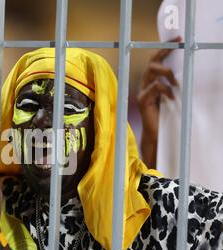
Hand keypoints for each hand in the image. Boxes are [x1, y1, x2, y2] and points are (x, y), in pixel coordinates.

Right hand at [136, 36, 180, 166]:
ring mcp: (142, 92)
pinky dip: (165, 90)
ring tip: (176, 83)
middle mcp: (144, 85)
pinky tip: (171, 98)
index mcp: (151, 82)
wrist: (156, 134)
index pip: (155, 61)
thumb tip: (184, 71)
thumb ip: (172, 85)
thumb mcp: (170, 96)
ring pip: (152, 72)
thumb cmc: (164, 116)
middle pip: (152, 62)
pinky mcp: (143, 100)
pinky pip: (155, 87)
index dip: (164, 49)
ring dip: (167, 73)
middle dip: (164, 53)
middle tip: (178, 47)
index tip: (177, 39)